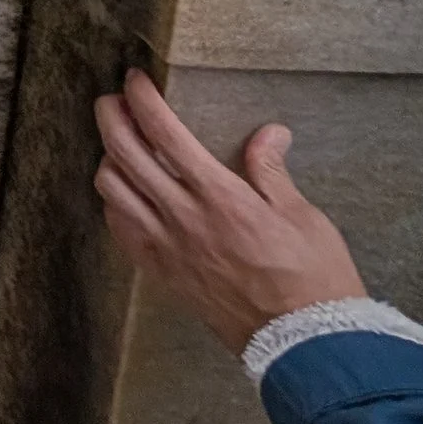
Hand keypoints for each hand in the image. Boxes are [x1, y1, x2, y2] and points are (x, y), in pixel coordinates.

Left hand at [93, 68, 364, 351]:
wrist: (305, 344)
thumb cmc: (313, 279)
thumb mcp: (303, 216)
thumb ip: (272, 171)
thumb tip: (269, 133)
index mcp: (220, 196)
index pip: (164, 133)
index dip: (142, 99)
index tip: (135, 80)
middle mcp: (184, 218)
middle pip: (124, 153)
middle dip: (111, 117)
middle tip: (113, 101)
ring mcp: (168, 248)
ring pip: (112, 191)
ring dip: (109, 159)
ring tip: (121, 146)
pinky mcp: (163, 274)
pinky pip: (121, 231)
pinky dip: (115, 204)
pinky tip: (128, 195)